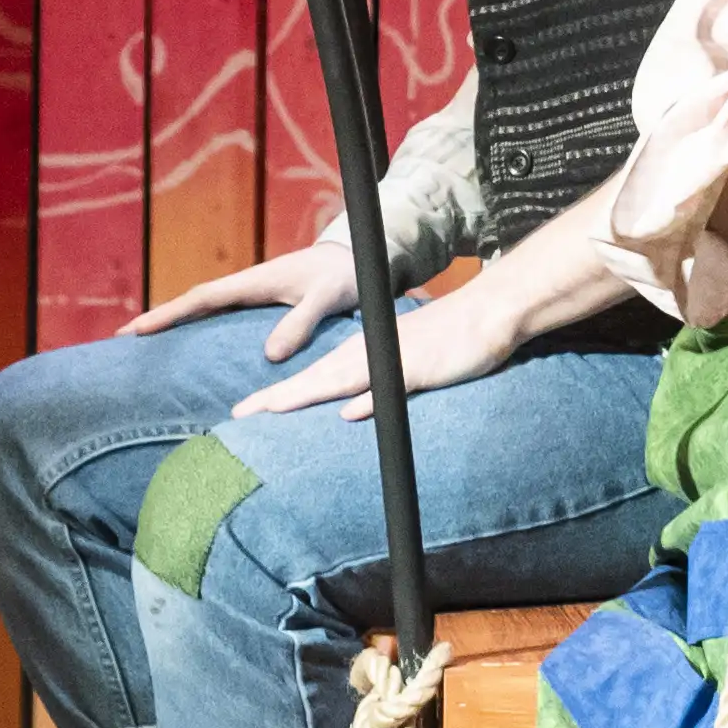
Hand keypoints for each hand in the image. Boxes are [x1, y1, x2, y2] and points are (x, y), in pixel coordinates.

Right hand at [119, 239, 365, 355]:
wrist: (355, 259)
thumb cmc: (341, 276)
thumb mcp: (326, 298)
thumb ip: (301, 322)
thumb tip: (270, 355)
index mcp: (253, 282)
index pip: (201, 299)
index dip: (167, 314)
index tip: (135, 329)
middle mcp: (245, 288)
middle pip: (192, 305)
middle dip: (158, 319)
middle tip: (120, 339)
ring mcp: (250, 296)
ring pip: (203, 311)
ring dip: (174, 323)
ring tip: (143, 345)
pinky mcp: (260, 305)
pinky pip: (221, 318)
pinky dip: (199, 327)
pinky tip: (190, 346)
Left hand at [237, 245, 549, 421]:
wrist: (487, 313)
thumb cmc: (447, 339)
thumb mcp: (403, 363)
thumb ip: (375, 388)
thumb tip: (347, 412)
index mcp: (362, 354)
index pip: (312, 378)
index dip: (279, 394)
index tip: (246, 410)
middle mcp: (369, 356)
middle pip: (315, 380)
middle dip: (276, 398)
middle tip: (240, 414)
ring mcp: (393, 361)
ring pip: (342, 380)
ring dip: (308, 394)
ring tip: (274, 409)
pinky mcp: (419, 369)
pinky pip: (391, 387)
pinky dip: (370, 399)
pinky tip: (350, 412)